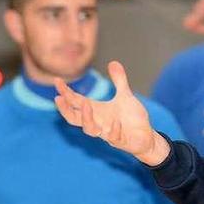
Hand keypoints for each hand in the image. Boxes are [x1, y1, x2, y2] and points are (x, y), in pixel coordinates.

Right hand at [54, 61, 170, 165]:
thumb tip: (113, 62)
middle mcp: (98, 122)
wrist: (146, 137)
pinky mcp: (121, 141)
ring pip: (90, 130)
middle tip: (58, 98)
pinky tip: (116, 122)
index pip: (76, 102)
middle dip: (65, 109)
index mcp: (96, 111)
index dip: (65, 92)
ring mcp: (107, 133)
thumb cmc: (132, 118)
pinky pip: (113, 138)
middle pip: (74, 119)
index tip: (57, 80)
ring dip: (86, 118)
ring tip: (86, 104)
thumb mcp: (125, 96)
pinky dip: (113, 130)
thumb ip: (119, 81)